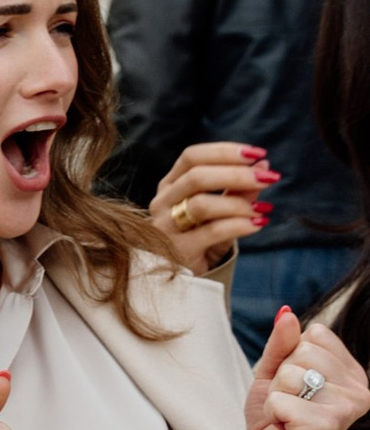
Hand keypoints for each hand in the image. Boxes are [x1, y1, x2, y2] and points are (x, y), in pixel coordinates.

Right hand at [147, 139, 273, 275]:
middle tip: (268, 177)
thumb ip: (237, 189)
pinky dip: (239, 225)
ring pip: (201, 204)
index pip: (192, 157)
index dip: (224, 151)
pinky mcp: (178, 250)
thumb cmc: (201, 237)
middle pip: (196, 176)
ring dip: (238, 203)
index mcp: (170, 184)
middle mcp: (163, 201)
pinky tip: (258, 224)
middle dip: (237, 174)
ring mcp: (166, 227)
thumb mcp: (220, 210)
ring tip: (263, 209)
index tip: (257, 154)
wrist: (182, 278)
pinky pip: (211, 232)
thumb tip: (264, 164)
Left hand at [237, 308, 369, 429]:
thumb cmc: (274, 419)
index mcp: (350, 372)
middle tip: (289, 405)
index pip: (315, 333)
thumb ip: (282, 344)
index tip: (294, 386)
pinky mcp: (327, 425)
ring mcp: (347, 408)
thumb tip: (287, 313)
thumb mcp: (274, 373)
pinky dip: (274, 413)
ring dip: (277, 396)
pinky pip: (281, 399)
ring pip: (292, 373)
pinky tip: (286, 429)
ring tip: (287, 417)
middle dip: (282, 377)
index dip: (291, 357)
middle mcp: (358, 389)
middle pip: (304, 350)